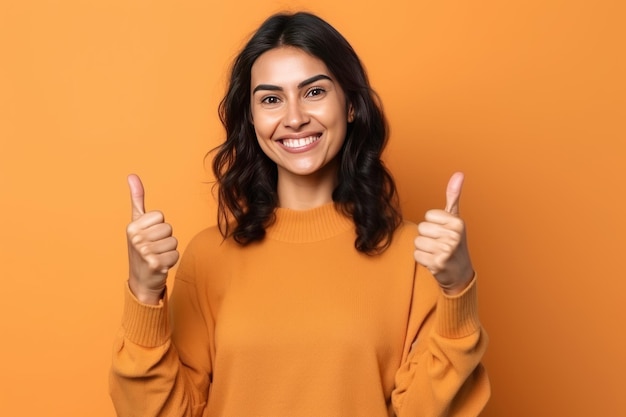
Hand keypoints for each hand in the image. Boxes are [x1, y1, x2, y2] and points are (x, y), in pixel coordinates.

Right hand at [126, 174, 178, 304]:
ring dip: (168, 251)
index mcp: (132, 227)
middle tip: (153, 249)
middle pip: (168, 229)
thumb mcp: (137, 223)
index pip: (160, 216)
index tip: (149, 236)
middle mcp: (136, 238)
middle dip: (165, 239)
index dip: (158, 227)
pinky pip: (175, 254)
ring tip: (157, 257)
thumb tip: (132, 175)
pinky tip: (160, 266)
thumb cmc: (141, 249)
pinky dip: (171, 261)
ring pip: (173, 242)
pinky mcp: (155, 264)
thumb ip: (137, 200)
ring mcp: (144, 252)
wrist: (141, 281)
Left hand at [414, 172, 473, 294]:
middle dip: (428, 237)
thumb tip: (459, 174)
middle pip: (421, 229)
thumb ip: (453, 196)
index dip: (433, 224)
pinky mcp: (438, 263)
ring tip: (437, 253)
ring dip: (424, 249)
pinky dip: (423, 260)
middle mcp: (454, 236)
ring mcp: (447, 250)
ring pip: (417, 242)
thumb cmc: (455, 242)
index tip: (444, 232)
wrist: (460, 272)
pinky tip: (434, 261)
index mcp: (458, 222)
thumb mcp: (455, 219)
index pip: (428, 216)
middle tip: (440, 244)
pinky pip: (416, 255)